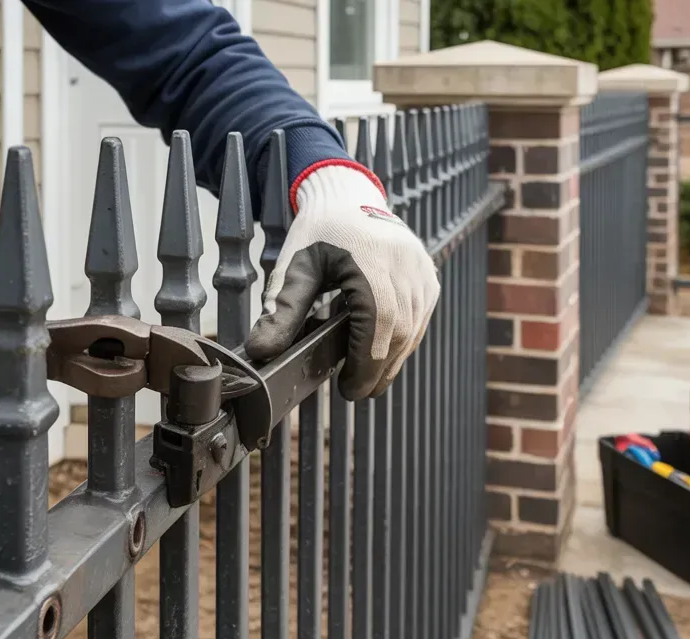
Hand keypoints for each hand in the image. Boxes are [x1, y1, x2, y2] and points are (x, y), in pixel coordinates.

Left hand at [245, 161, 438, 399]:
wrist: (347, 195)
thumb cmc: (319, 231)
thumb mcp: (295, 267)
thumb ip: (281, 311)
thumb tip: (261, 352)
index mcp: (372, 263)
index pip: (378, 325)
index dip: (366, 364)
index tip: (349, 389)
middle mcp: (406, 267)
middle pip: (399, 334)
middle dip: (378, 371)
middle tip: (355, 392)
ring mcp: (422, 272)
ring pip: (413, 331)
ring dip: (392, 361)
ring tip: (367, 379)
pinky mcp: (428, 277)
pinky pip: (420, 319)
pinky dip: (403, 343)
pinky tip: (383, 354)